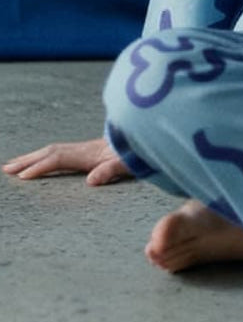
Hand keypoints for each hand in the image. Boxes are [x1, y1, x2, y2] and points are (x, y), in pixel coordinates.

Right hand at [2, 138, 131, 185]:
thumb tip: (92, 181)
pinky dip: (44, 156)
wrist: (149, 140)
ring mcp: (86, 149)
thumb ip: (111, 170)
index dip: (41, 167)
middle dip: (28, 160)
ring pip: (53, 150)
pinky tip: (40, 162)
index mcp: (90, 154)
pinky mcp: (89, 151)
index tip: (23, 177)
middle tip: (6, 169)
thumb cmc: (139, 155)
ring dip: (33, 157)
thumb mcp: (128, 164)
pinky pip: (60, 153)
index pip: (59, 159)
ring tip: (13, 166)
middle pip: (50, 152)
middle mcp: (84, 149)